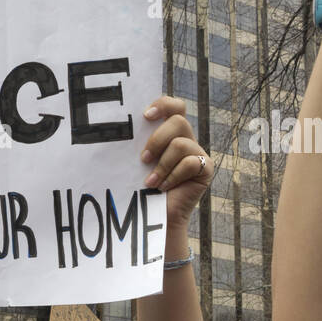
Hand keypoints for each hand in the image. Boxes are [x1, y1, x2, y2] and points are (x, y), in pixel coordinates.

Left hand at [140, 97, 213, 225]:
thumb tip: (116, 130)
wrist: (155, 216)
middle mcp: (186, 139)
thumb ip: (136, 145)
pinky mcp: (205, 168)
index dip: (163, 105)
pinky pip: (189, 163)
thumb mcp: (136, 162)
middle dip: (157, 139)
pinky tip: (163, 188)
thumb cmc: (141, 188)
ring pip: (180, 143)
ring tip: (150, 182)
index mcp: (169, 133)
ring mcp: (197, 153)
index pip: (174, 106)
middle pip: (179, 120)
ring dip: (162, 164)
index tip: (145, 116)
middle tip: (143, 159)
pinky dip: (172, 176)